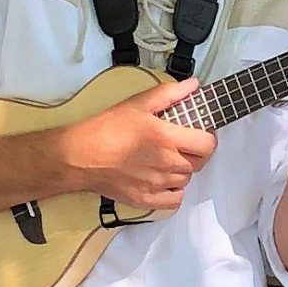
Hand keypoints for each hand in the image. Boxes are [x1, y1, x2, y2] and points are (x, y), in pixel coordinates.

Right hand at [55, 77, 216, 214]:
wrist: (80, 156)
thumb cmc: (105, 128)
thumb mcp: (138, 104)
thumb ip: (169, 94)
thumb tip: (192, 85)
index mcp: (166, 138)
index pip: (207, 144)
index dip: (208, 138)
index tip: (200, 134)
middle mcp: (166, 163)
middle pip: (198, 163)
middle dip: (194, 153)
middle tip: (182, 145)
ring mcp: (157, 184)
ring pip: (186, 180)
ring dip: (182, 170)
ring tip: (167, 160)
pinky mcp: (146, 200)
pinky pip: (174, 201)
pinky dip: (173, 192)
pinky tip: (163, 180)